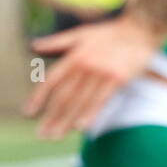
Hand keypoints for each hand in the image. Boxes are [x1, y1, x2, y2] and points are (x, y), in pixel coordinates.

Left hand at [26, 14, 163, 139]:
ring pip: (81, 101)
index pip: (52, 80)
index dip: (39, 98)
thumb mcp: (80, 34)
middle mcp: (85, 65)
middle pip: (65, 95)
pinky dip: (90, 113)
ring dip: (67, 120)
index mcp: (74, 55)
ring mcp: (102, 72)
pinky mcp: (118, 79)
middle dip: (52, 116)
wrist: (139, 30)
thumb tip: (33, 46)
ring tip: (56, 136)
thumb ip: (56, 42)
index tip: (28, 113)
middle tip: (41, 134)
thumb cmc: (108, 33)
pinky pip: (101, 100)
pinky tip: (80, 127)